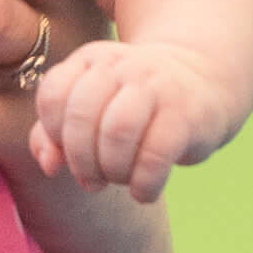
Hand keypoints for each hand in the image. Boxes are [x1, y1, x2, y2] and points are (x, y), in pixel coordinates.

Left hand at [28, 36, 233, 198]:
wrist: (203, 85)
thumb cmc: (133, 106)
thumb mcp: (91, 109)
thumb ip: (54, 135)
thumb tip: (49, 166)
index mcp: (91, 60)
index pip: (53, 95)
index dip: (54, 133)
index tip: (68, 151)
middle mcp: (121, 66)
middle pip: (82, 115)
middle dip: (80, 160)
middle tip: (91, 179)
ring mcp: (156, 86)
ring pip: (117, 130)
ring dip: (111, 169)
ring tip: (118, 180)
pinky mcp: (186, 114)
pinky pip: (156, 154)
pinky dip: (143, 184)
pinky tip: (144, 192)